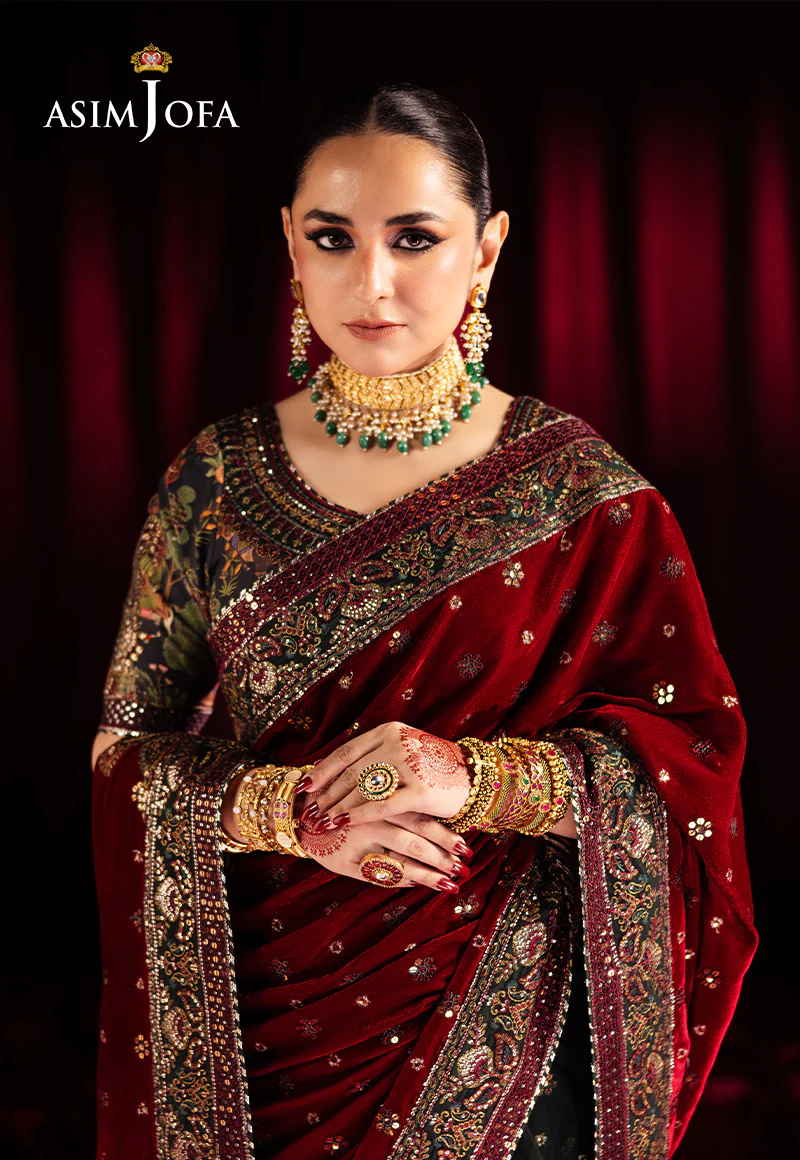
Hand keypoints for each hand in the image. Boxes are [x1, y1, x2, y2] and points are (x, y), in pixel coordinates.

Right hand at [296, 801, 471, 891]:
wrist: (299, 815)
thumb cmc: (342, 803)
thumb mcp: (369, 794)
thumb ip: (397, 803)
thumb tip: (434, 821)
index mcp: (382, 800)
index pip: (421, 819)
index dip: (445, 834)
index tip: (466, 848)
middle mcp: (372, 820)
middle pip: (416, 841)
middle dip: (443, 857)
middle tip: (463, 869)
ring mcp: (359, 842)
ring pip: (401, 860)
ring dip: (429, 874)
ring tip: (450, 884)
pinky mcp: (346, 862)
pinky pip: (379, 874)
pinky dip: (402, 880)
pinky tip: (418, 883)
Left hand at [298, 722, 473, 828]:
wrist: (474, 777)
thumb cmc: (433, 768)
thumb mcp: (403, 751)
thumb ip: (374, 757)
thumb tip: (333, 774)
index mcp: (389, 731)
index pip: (347, 752)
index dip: (323, 770)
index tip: (305, 786)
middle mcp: (396, 744)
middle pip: (350, 772)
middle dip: (326, 794)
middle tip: (308, 811)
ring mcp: (409, 766)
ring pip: (362, 789)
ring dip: (337, 807)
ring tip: (320, 821)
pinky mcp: (420, 791)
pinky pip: (381, 805)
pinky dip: (357, 815)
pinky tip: (342, 824)